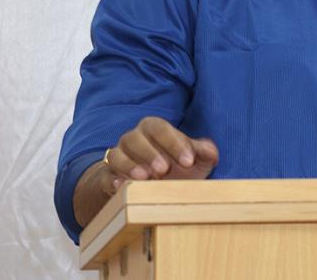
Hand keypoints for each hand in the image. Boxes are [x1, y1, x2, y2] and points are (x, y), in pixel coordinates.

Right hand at [99, 116, 218, 194]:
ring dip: (130, 166)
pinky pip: (105, 176)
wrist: (147, 186)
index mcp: (153, 129)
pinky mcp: (107, 177)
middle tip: (165, 169)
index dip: (174, 143)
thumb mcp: (192, 161)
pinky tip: (121, 187)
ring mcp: (117, 157)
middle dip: (150, 153)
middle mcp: (133, 139)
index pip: (160, 128)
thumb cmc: (174, 167)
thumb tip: (211, 152)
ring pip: (117, 155)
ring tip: (144, 178)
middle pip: (135, 138)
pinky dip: (112, 181)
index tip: (189, 161)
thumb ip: (203, 153)